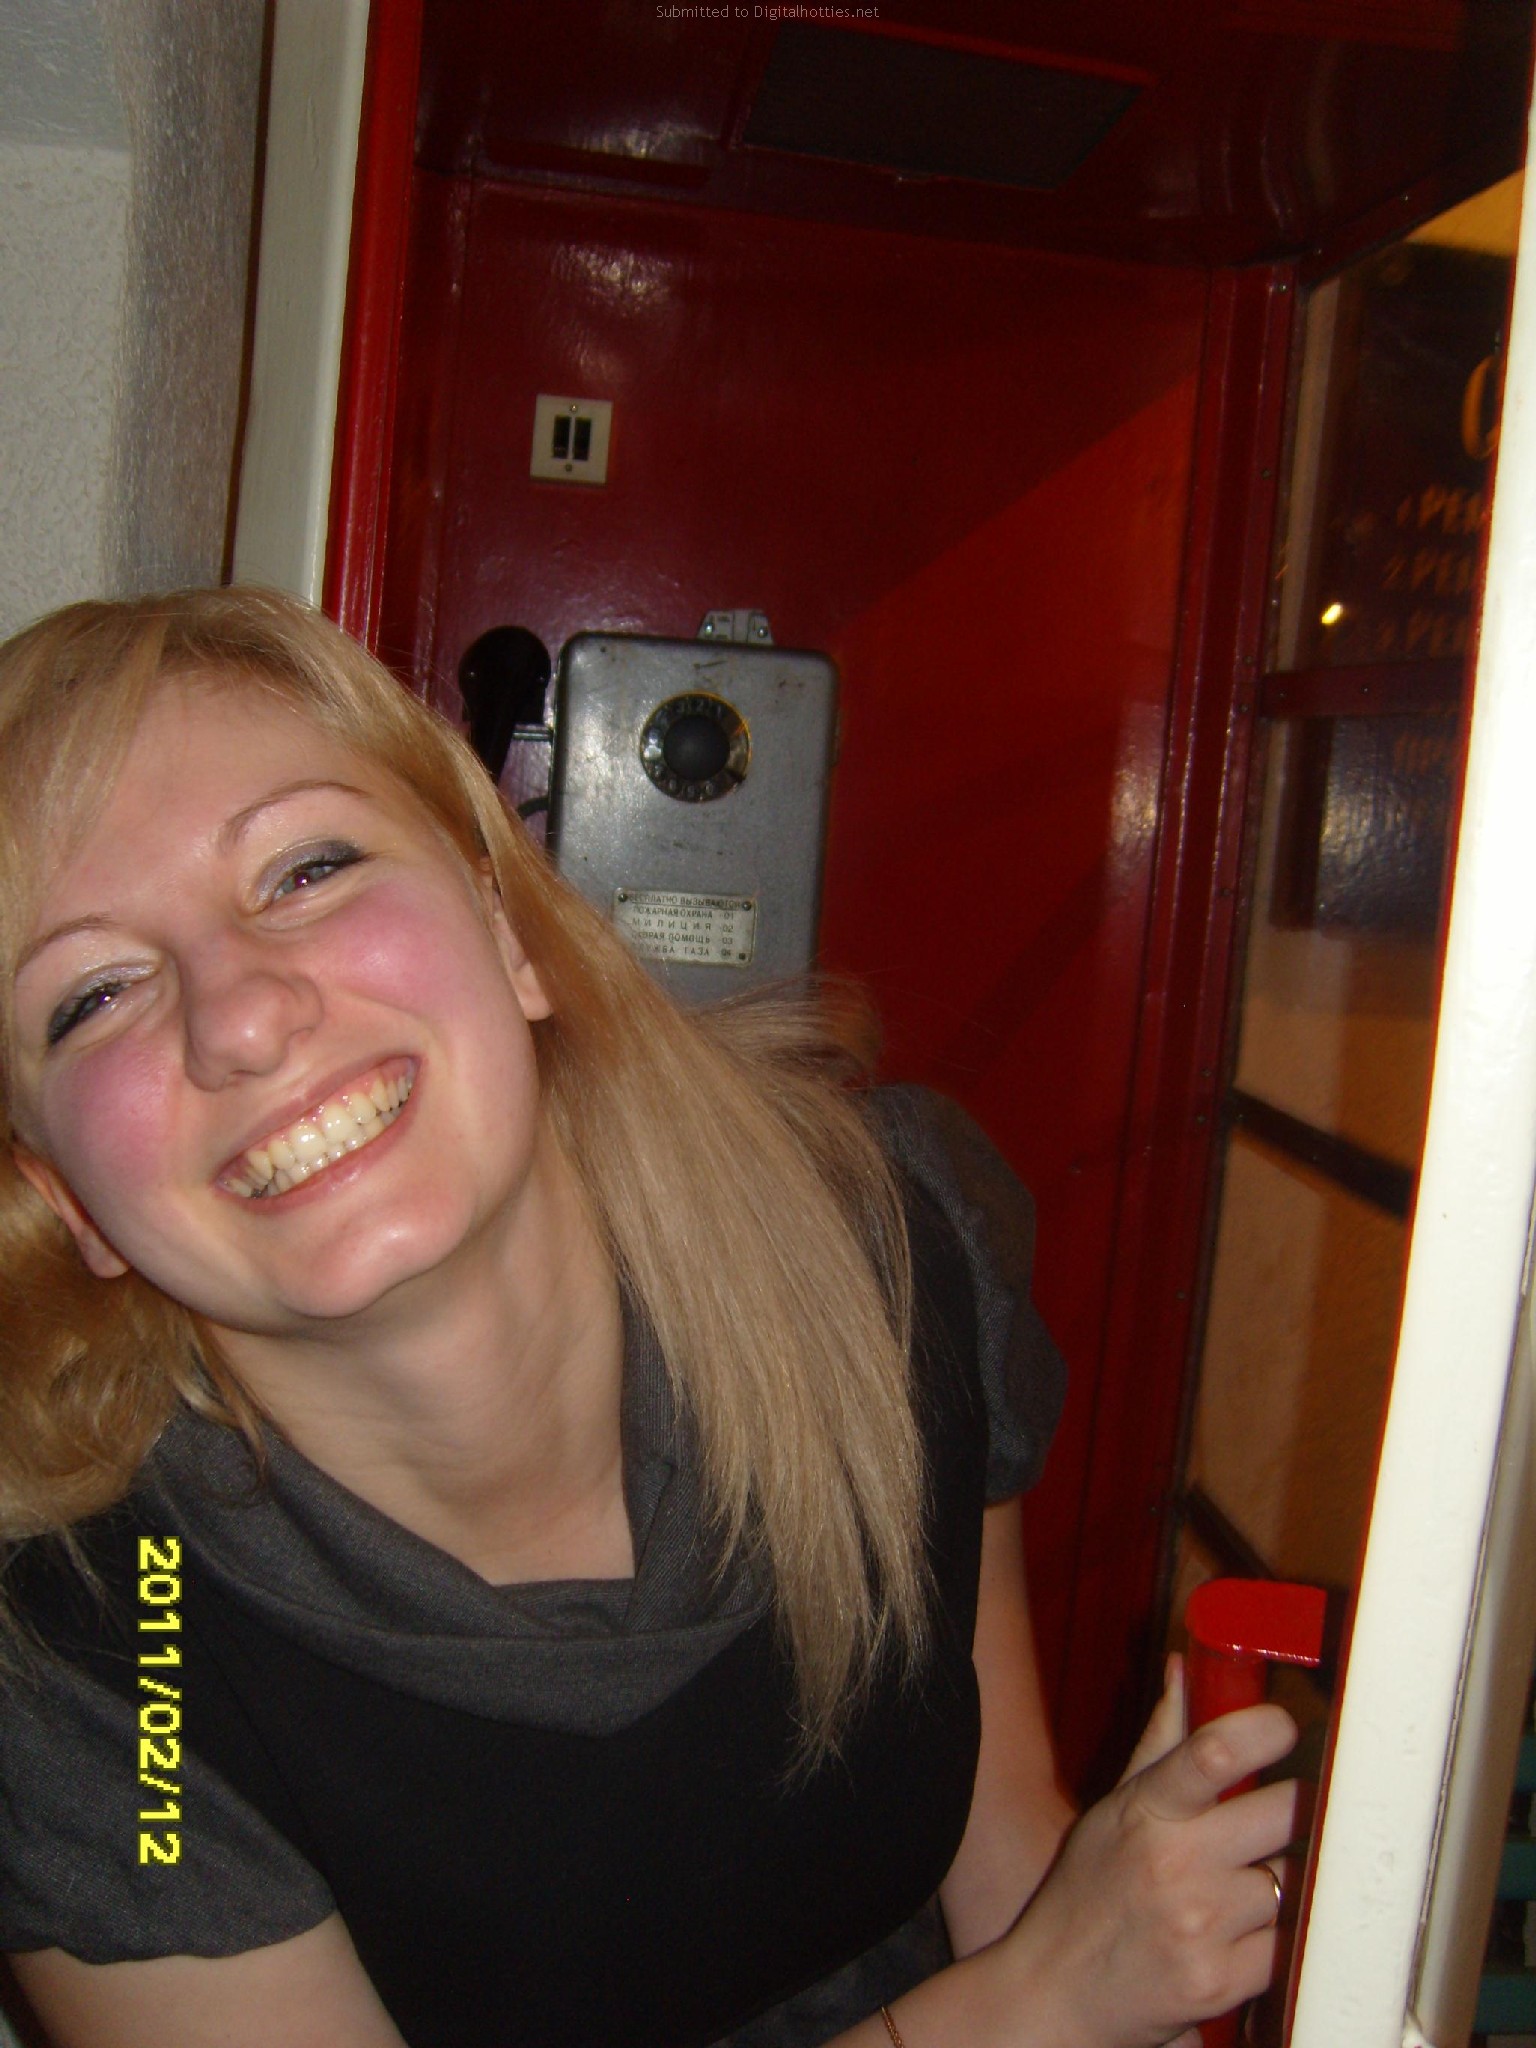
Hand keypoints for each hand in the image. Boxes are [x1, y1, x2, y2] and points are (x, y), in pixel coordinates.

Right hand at [994, 1659, 1297, 2047]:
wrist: (1056, 1992)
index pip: (1212, 1754)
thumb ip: (1161, 1741)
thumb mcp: (1113, 1808)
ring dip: (1284, 1880)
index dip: (1263, 1731)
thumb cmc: (1085, 1893)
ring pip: (1292, 1880)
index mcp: (1147, 1809)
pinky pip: (1288, 1944)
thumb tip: (1186, 1669)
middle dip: (1297, 1809)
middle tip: (1288, 1812)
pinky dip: (1277, 1937)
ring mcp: (1200, 1925)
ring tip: (1245, 1887)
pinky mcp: (1221, 1982)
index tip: (1286, 1725)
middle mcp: (1174, 1863)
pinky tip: (1244, 1934)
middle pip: (1285, 1813)